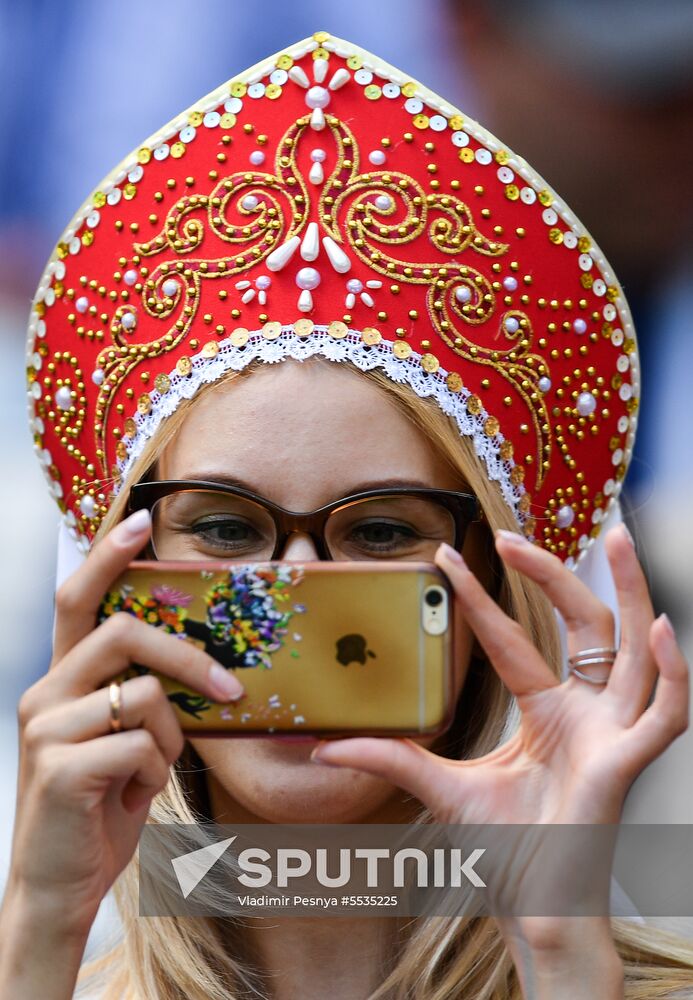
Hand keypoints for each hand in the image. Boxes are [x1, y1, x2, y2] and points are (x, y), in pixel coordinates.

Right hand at [3, 510, 244, 945]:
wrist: (61, 885)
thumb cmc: (103, 804)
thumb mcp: (128, 740)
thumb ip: (145, 696)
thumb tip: (205, 664)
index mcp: (63, 679)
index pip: (77, 599)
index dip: (107, 555)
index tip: (143, 519)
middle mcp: (44, 692)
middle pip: (124, 632)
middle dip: (189, 657)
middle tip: (231, 689)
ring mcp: (46, 728)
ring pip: (144, 695)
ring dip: (171, 738)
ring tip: (153, 771)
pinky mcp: (58, 768)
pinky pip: (141, 746)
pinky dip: (157, 772)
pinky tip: (134, 795)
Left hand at [310, 525, 688, 977]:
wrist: (532, 911)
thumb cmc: (504, 851)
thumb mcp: (440, 789)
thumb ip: (391, 760)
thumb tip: (323, 744)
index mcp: (546, 712)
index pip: (515, 639)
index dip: (484, 597)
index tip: (446, 556)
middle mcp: (584, 712)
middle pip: (585, 625)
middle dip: (558, 574)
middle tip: (514, 534)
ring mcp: (610, 734)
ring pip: (632, 650)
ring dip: (632, 591)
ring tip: (619, 536)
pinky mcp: (626, 765)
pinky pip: (665, 714)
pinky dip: (670, 673)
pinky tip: (656, 630)